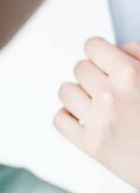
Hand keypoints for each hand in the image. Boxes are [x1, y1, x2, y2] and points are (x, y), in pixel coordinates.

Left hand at [55, 37, 139, 188]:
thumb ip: (139, 54)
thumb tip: (118, 48)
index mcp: (131, 75)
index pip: (92, 46)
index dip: (101, 52)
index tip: (107, 61)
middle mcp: (111, 96)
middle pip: (79, 68)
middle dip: (94, 74)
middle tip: (111, 87)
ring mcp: (98, 122)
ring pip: (65, 91)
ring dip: (80, 94)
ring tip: (98, 102)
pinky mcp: (91, 145)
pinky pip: (59, 119)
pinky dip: (69, 117)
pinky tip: (87, 118)